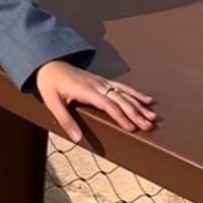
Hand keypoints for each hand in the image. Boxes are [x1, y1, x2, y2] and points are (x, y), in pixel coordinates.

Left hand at [34, 60, 157, 142]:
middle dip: (136, 113)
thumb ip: (65, 120)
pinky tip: (147, 100)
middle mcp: (97, 85)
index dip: (120, 116)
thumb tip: (77, 139)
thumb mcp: (52, 102)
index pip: (107, 104)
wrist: (49, 63)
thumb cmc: (50, 84)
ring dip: (139, 105)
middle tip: (149, 126)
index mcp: (86, 90)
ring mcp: (101, 82)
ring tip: (153, 117)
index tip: (132, 128)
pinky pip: (122, 87)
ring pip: (124, 93)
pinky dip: (135, 93)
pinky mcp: (102, 81)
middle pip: (120, 99)